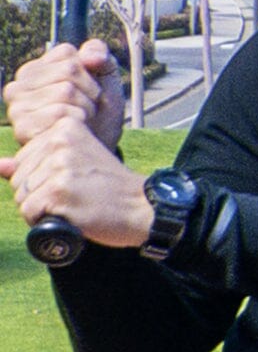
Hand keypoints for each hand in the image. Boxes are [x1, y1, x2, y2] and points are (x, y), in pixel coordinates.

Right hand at [5, 42, 125, 153]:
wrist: (99, 153)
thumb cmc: (100, 116)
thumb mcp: (106, 79)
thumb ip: (100, 55)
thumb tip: (91, 57)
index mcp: (34, 70)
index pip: (67, 53)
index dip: (90, 73)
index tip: (89, 90)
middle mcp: (18, 86)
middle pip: (68, 71)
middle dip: (90, 91)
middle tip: (88, 110)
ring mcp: (17, 107)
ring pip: (65, 90)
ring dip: (86, 107)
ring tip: (82, 121)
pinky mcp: (23, 128)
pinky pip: (61, 112)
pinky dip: (78, 121)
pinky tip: (75, 131)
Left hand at [6, 116, 151, 246]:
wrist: (144, 208)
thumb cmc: (111, 189)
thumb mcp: (76, 165)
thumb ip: (36, 162)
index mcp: (63, 129)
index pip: (24, 159)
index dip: (42, 179)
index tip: (74, 183)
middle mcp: (59, 142)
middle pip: (20, 177)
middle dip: (39, 195)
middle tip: (74, 198)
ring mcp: (58, 167)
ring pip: (22, 196)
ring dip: (42, 210)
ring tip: (73, 208)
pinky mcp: (58, 191)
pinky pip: (30, 212)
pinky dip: (44, 222)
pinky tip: (68, 218)